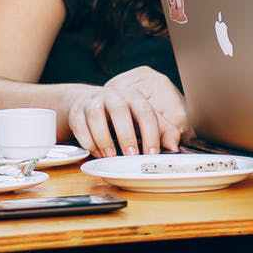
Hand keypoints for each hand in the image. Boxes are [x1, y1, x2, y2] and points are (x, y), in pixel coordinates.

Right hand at [67, 67, 188, 156]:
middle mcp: (114, 96)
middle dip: (126, 135)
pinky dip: (87, 140)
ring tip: (110, 156)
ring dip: (103, 138)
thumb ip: (162, 131)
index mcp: (134, 97)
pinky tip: (95, 152)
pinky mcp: (77, 111)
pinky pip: (80, 124)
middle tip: (131, 155)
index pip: (145, 112)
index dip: (150, 133)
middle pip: (120, 111)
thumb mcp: (143, 121)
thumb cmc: (123, 115)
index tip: (152, 153)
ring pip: (96, 116)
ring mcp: (94, 101)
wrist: (91, 103)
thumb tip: (175, 147)